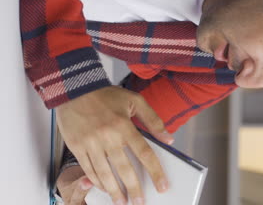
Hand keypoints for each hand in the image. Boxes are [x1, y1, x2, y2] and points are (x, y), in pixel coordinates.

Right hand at [56, 86, 173, 204]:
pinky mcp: (77, 146)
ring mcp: (90, 143)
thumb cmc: (106, 95)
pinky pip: (88, 169)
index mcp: (124, 126)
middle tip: (140, 202)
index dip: (155, 172)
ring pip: (105, 173)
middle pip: (124, 169)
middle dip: (134, 189)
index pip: (144, 153)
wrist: (74, 88)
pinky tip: (105, 189)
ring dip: (114, 191)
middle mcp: (107, 137)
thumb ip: (153, 120)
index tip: (162, 186)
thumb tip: (169, 138)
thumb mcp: (135, 101)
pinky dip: (97, 181)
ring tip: (122, 202)